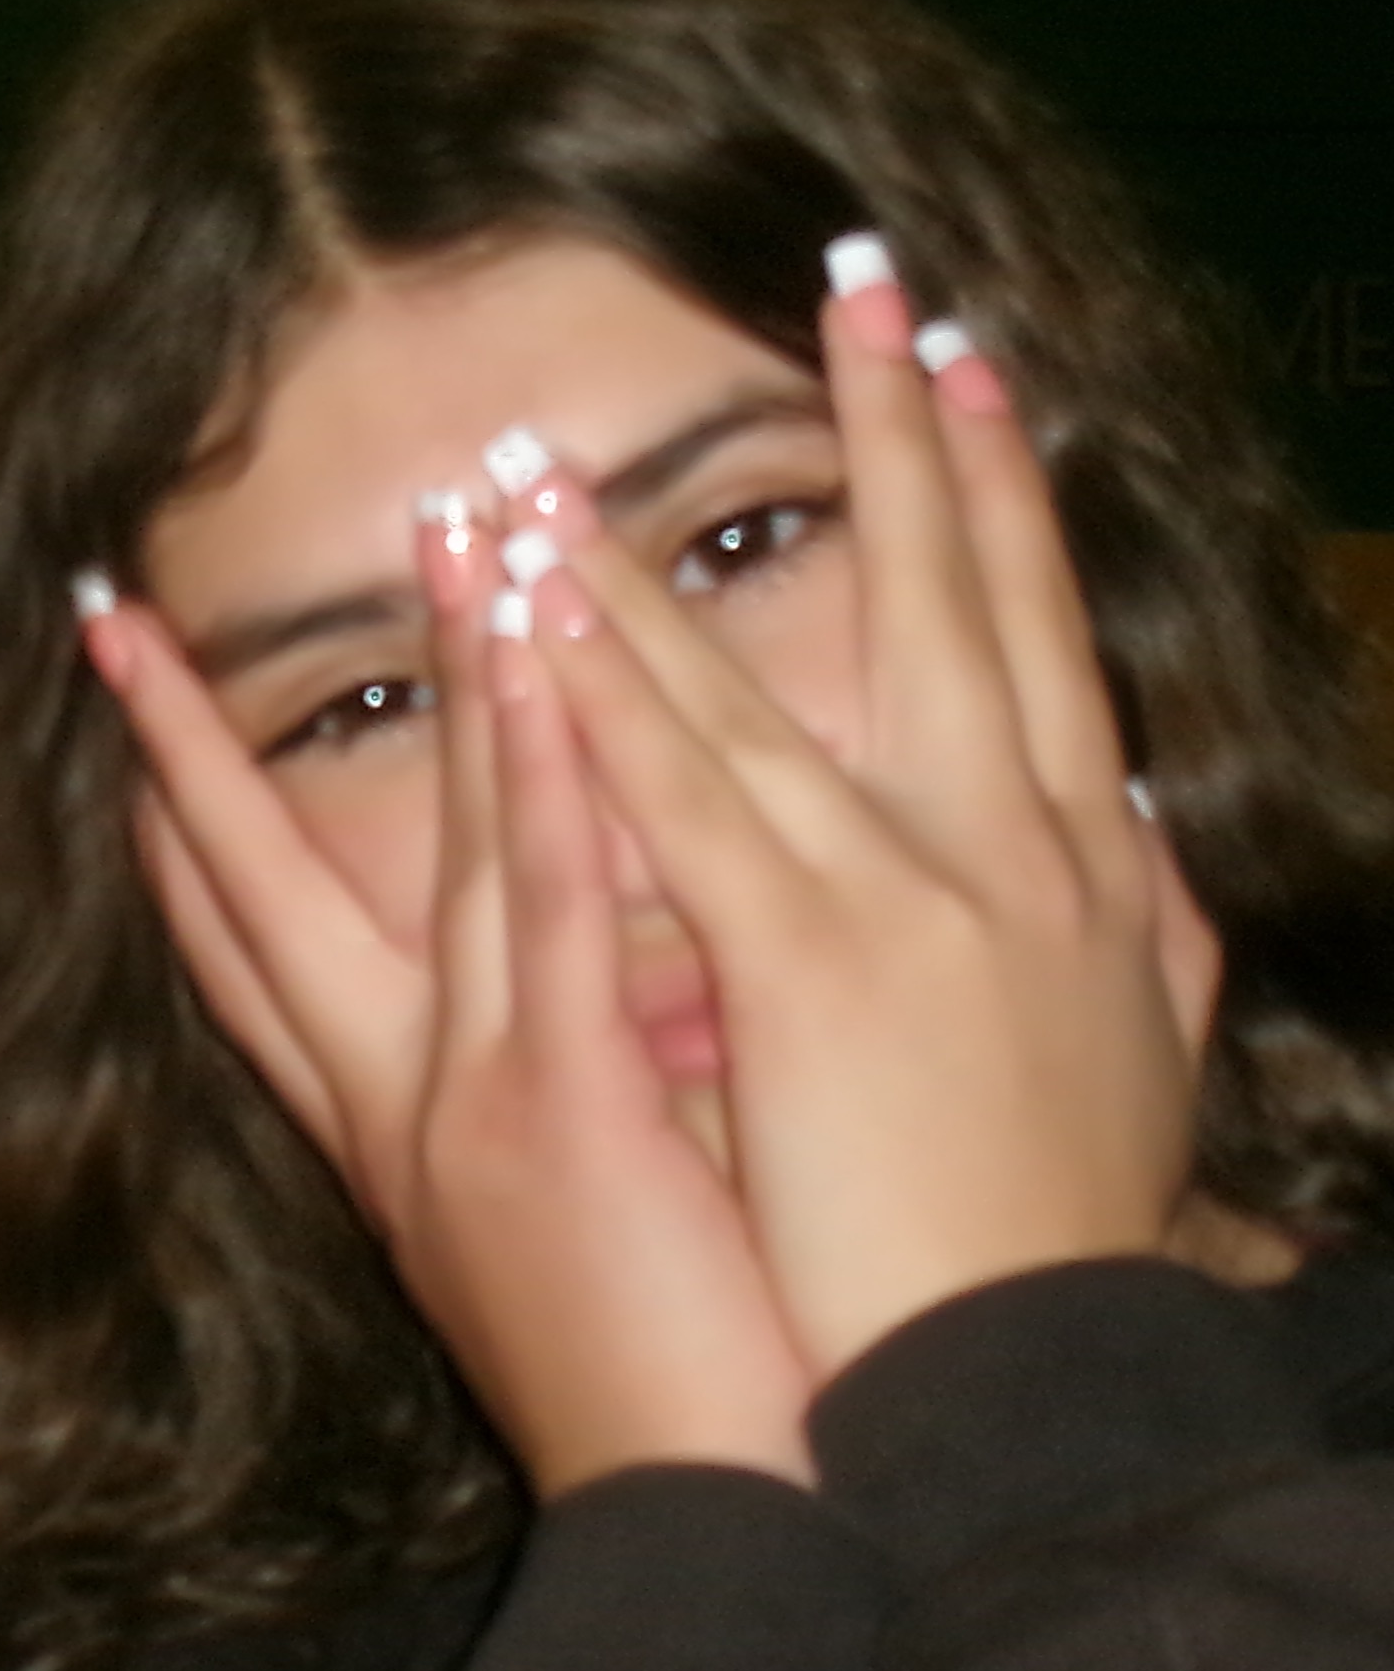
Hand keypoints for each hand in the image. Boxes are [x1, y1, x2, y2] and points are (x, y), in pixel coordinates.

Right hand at [90, 505, 812, 1496]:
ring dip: (429, 685)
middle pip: (250, 896)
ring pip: (420, 856)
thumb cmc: (663, 1403)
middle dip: (178, 750)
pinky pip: (539, 910)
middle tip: (109, 621)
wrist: (696, 1539)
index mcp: (382, 1143)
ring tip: (425, 526)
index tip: (136, 739)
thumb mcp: (558, 1245)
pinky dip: (526, 776)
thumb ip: (547, 1114)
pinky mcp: (567, 1111)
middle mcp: (391, 1108)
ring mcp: (467, 1102)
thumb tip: (591, 1004)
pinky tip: (531, 658)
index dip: (178, 841)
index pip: (246, 964)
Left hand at [505, 262, 1219, 1375]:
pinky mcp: (814, 966)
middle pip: (955, 607)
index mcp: (1080, 877)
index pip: (1040, 647)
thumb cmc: (1055, 1243)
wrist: (1032, 1386)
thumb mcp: (1129, 1055)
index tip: (973, 374)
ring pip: (772, 690)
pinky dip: (612, 698)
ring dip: (662, 562)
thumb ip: (1129, 920)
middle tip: (869, 285)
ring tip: (576, 450)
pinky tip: (541, 609)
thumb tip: (1114, 800)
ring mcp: (912, 903)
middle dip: (909, 442)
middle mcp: (1013, 857)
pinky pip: (688, 804)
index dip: (1010, 504)